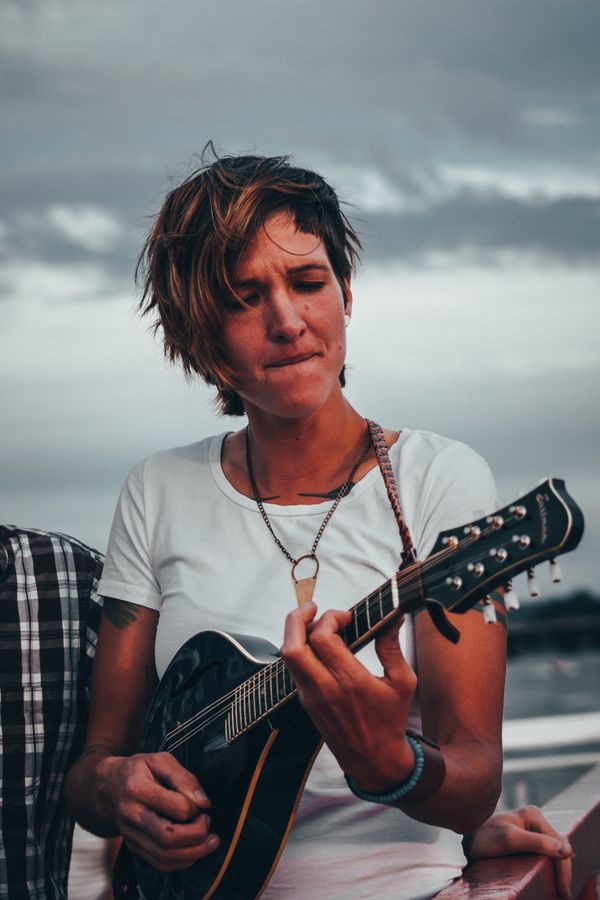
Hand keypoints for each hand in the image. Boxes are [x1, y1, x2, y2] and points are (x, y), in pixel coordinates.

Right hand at [100, 751, 219, 871]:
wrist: (106, 787)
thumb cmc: (137, 770)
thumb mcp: (160, 760)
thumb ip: (184, 778)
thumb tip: (204, 803)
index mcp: (137, 789)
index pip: (176, 808)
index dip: (196, 808)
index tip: (202, 803)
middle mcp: (131, 816)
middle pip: (169, 838)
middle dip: (198, 835)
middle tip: (208, 822)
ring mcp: (130, 835)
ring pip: (165, 856)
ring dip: (194, 853)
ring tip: (210, 841)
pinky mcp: (134, 847)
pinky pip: (159, 864)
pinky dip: (182, 861)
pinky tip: (194, 850)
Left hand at [280, 603, 415, 791]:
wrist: (374, 761)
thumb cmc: (390, 721)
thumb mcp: (403, 682)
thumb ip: (392, 647)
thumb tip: (393, 618)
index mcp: (349, 681)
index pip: (322, 638)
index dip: (330, 618)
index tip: (346, 616)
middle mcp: (325, 688)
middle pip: (293, 646)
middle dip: (297, 619)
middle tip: (313, 608)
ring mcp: (311, 697)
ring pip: (288, 657)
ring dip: (296, 634)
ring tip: (313, 623)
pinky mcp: (306, 702)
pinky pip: (294, 670)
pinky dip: (300, 651)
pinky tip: (316, 646)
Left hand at [468, 806, 572, 899]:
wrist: (466, 840)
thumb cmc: (485, 839)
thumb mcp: (511, 840)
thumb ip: (538, 843)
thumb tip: (567, 851)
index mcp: (534, 815)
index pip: (559, 844)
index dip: (564, 869)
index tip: (563, 892)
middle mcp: (534, 819)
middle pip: (558, 848)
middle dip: (562, 871)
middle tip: (562, 895)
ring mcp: (529, 829)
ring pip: (552, 851)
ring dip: (557, 870)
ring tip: (558, 889)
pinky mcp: (524, 839)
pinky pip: (543, 853)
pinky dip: (548, 867)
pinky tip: (549, 878)